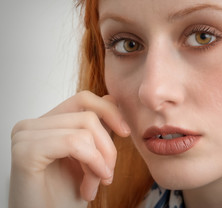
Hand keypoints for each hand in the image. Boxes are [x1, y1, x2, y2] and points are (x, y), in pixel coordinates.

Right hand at [9, 91, 130, 207]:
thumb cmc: (65, 195)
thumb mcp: (88, 156)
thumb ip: (95, 129)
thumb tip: (111, 99)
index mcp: (46, 123)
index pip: (84, 99)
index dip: (110, 112)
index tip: (125, 133)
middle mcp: (32, 125)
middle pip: (89, 115)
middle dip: (108, 148)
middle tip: (107, 176)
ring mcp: (26, 135)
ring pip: (85, 129)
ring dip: (100, 162)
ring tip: (94, 186)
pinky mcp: (25, 150)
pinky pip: (74, 142)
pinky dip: (92, 163)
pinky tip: (89, 188)